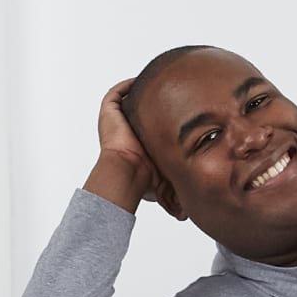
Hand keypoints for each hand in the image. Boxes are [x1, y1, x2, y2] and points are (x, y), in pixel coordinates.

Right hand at [87, 77, 182, 218]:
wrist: (129, 172)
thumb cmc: (146, 179)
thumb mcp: (167, 180)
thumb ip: (175, 192)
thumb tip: (186, 216)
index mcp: (139, 142)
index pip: (151, 125)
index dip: (164, 117)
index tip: (181, 110)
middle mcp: (127, 129)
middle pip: (141, 110)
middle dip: (155, 101)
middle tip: (175, 92)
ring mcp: (116, 120)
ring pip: (129, 99)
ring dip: (142, 90)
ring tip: (161, 81)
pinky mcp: (109, 111)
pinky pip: (116, 93)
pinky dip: (128, 85)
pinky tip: (144, 81)